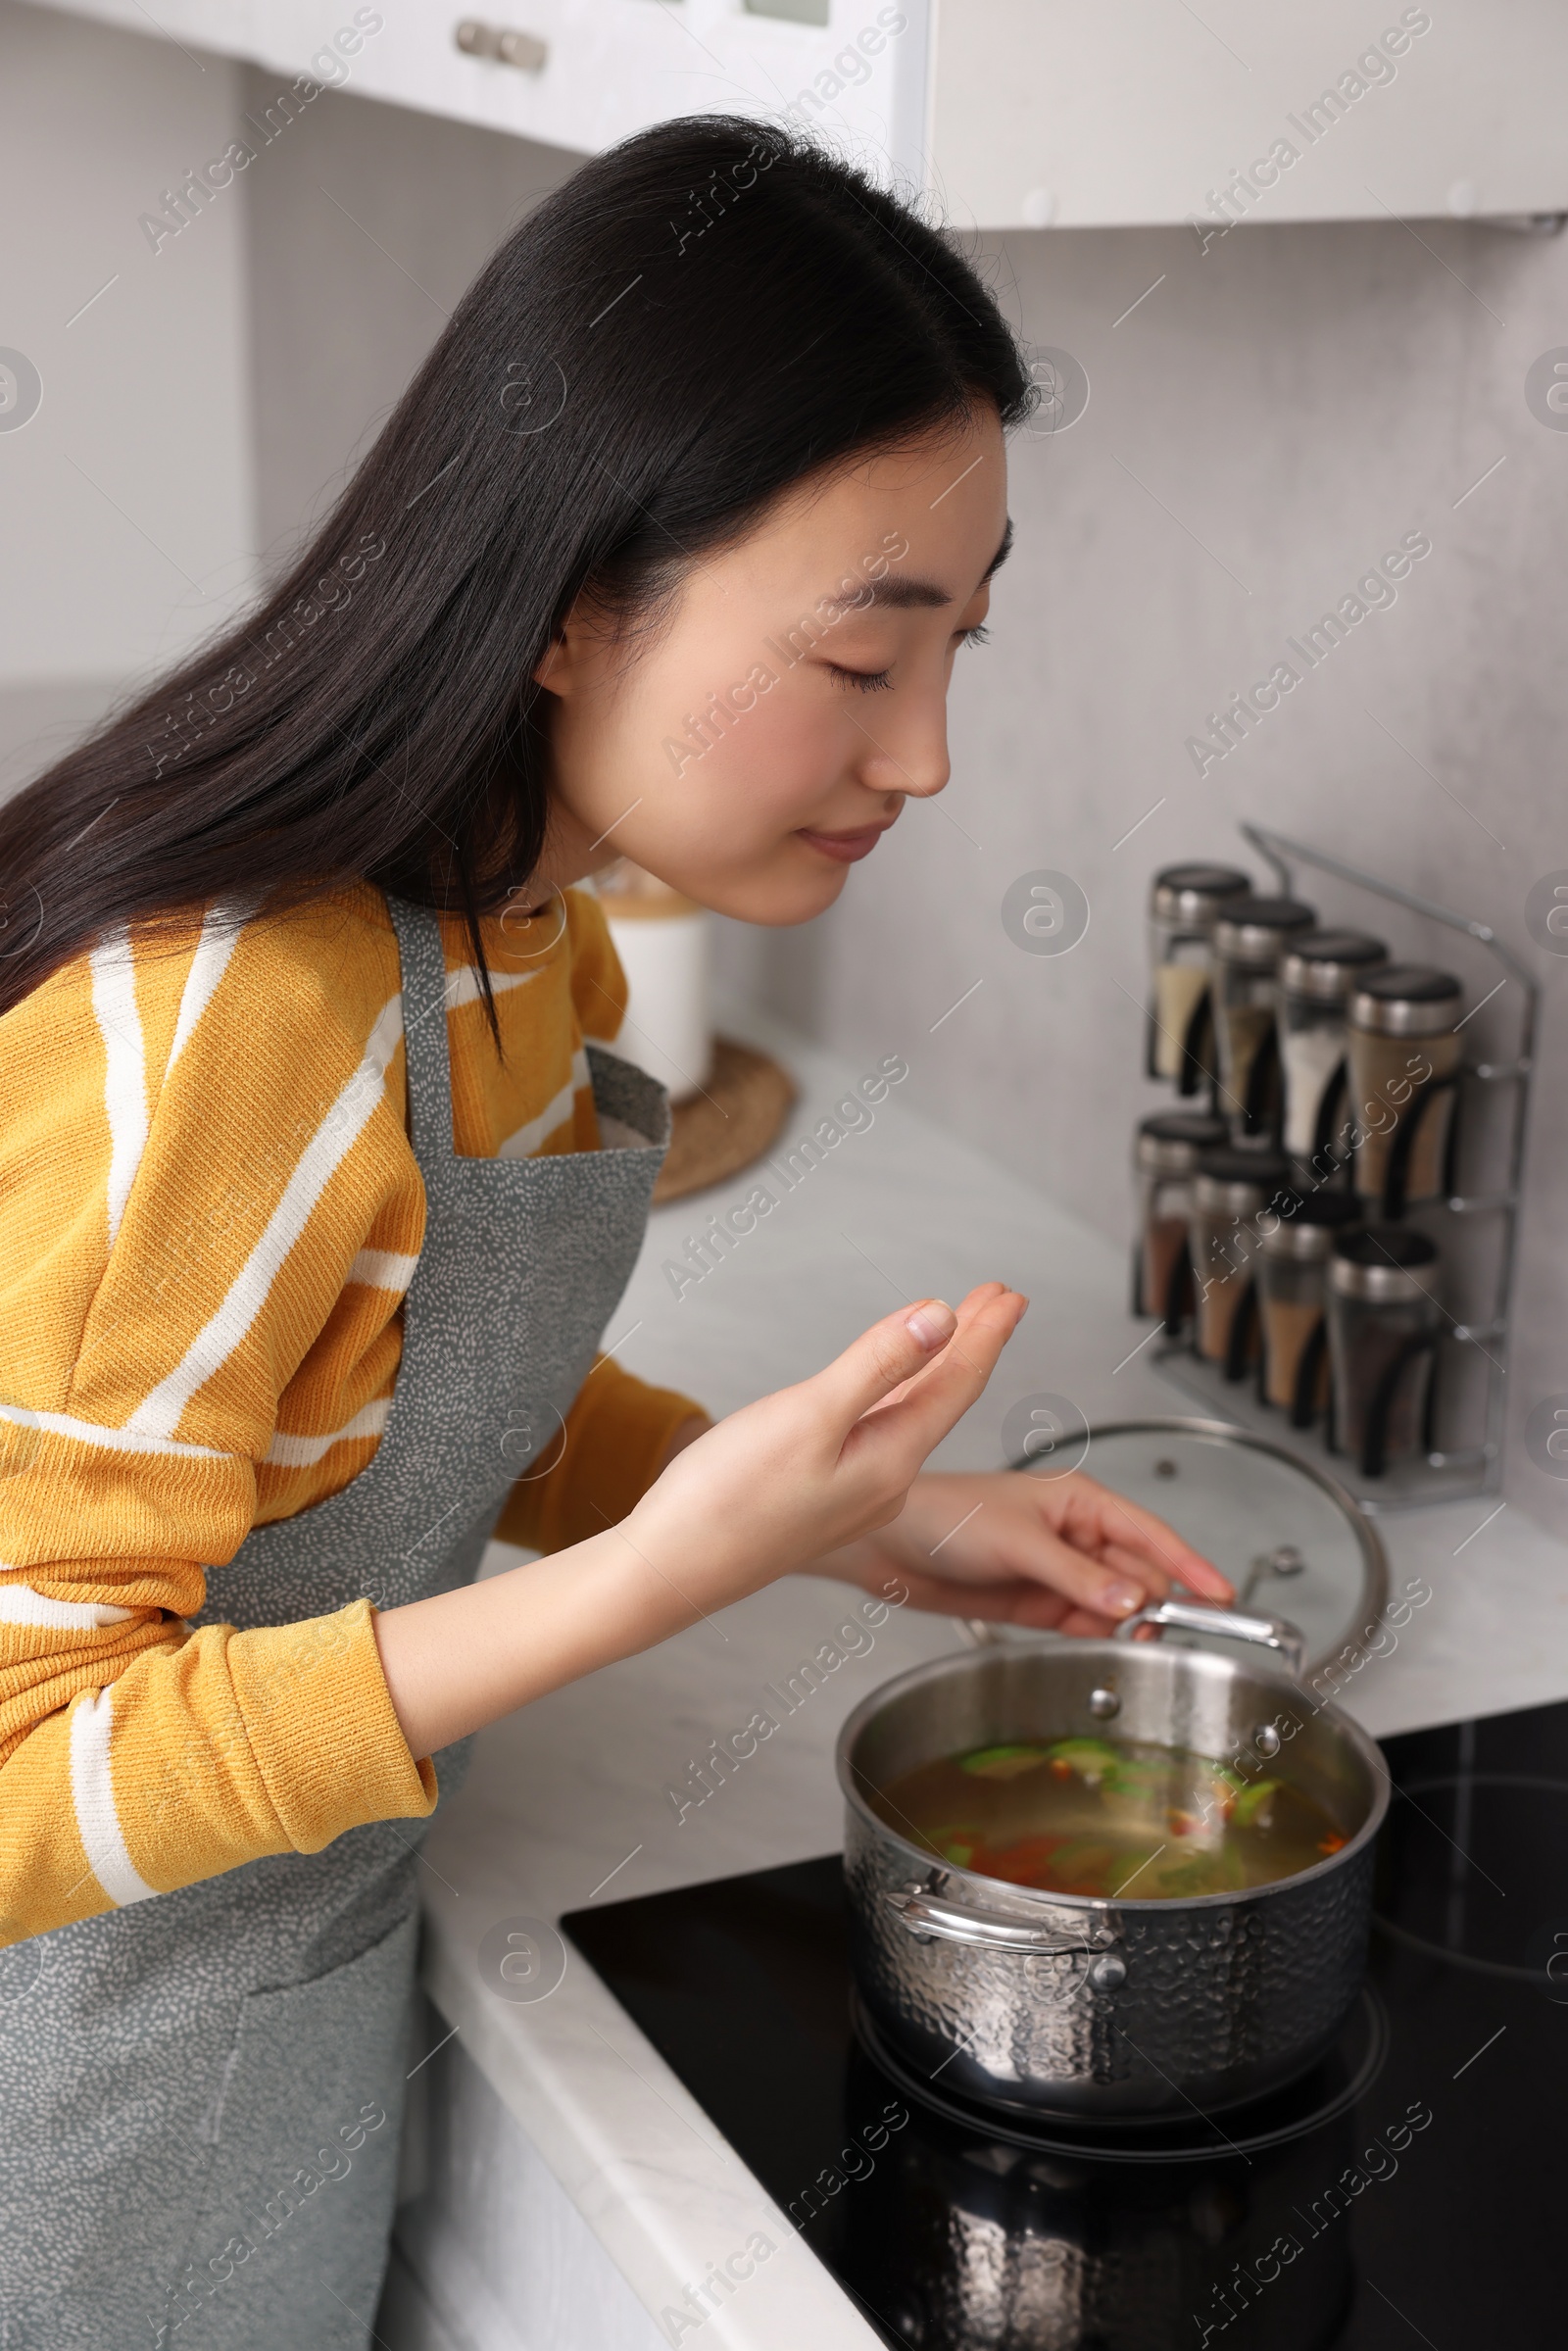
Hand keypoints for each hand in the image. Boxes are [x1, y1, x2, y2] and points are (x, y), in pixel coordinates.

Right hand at [624, 1285, 1027, 1610]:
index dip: (988, 1333)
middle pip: (942, 1399)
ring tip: (954, 1331)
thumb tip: (940, 1320)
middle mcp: (883, 1484)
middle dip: (970, 1344)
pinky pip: (878, 1435)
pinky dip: (896, 1397)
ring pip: (911, 1417)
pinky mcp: (820, 1500)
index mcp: (890, 1462)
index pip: (957, 1384)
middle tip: (998, 1298)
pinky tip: (889, 1391)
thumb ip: (878, 1365)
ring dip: (935, 1368)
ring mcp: (852, 1496)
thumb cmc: (726, 1501)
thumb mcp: (809, 1417)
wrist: (669, 1572)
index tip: (1012, 1295)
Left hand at [824, 1467, 1231, 1636]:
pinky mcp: (1041, 1603)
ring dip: (1123, 1624)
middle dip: (1153, 1603)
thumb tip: (1133, 1599)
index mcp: (1080, 1501)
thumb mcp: (1018, 1542)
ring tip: (1118, 1636)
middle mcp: (1077, 1535)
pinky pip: (1087, 1623)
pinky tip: (1090, 1639)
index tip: (1222, 1593)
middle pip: (1142, 1574)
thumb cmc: (944, 1515)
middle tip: (1153, 1631)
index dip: (1189, 1564)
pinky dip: (1095, 1636)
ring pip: (1118, 1604)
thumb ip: (1078, 1576)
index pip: (1151, 1533)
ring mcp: (1061, 1571)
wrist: (888, 1547)